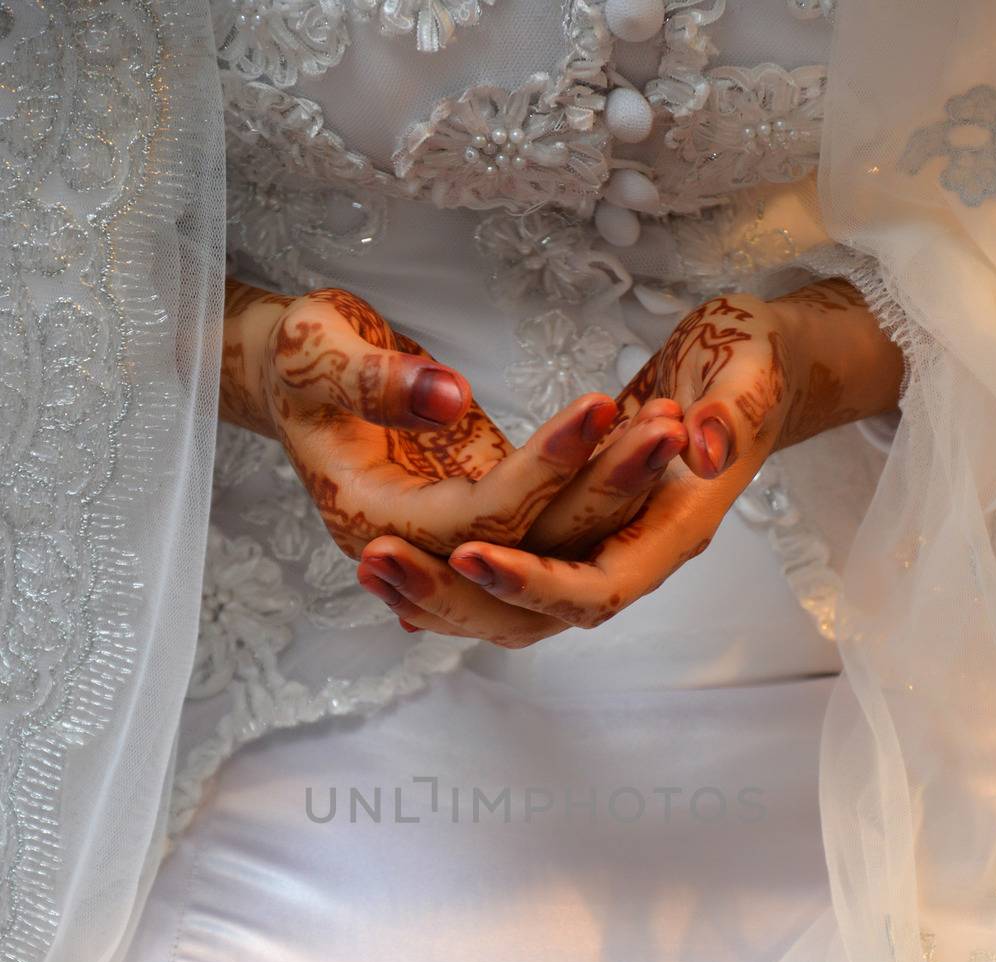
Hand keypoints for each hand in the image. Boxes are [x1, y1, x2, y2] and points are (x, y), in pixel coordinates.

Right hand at [221, 279, 650, 561]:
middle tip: (669, 425)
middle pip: (531, 547)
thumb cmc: (298, 355)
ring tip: (673, 425)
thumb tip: (447, 397)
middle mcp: (424, 549)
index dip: (542, 468)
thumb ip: (375, 377)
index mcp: (376, 520)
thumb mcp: (316, 347)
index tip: (599, 405)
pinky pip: (554, 523)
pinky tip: (652, 438)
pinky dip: (603, 488)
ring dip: (617, 493)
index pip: (479, 515)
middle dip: (604, 491)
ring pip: (553, 547)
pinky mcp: (487, 516)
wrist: (291, 375)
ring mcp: (458, 540)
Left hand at [355, 280, 903, 644]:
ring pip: (521, 607)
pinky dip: (460, 584)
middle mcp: (638, 552)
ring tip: (369, 565)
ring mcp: (609, 547)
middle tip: (380, 562)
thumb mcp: (752, 370)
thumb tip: (707, 447)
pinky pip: (516, 578)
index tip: (467, 553)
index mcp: (677, 528)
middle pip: (544, 616)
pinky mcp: (582, 531)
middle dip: (462, 596)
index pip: (599, 586)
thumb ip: (733, 413)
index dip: (533, 580)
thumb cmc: (757, 360)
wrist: (762, 368)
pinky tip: (403, 579)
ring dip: (445, 594)